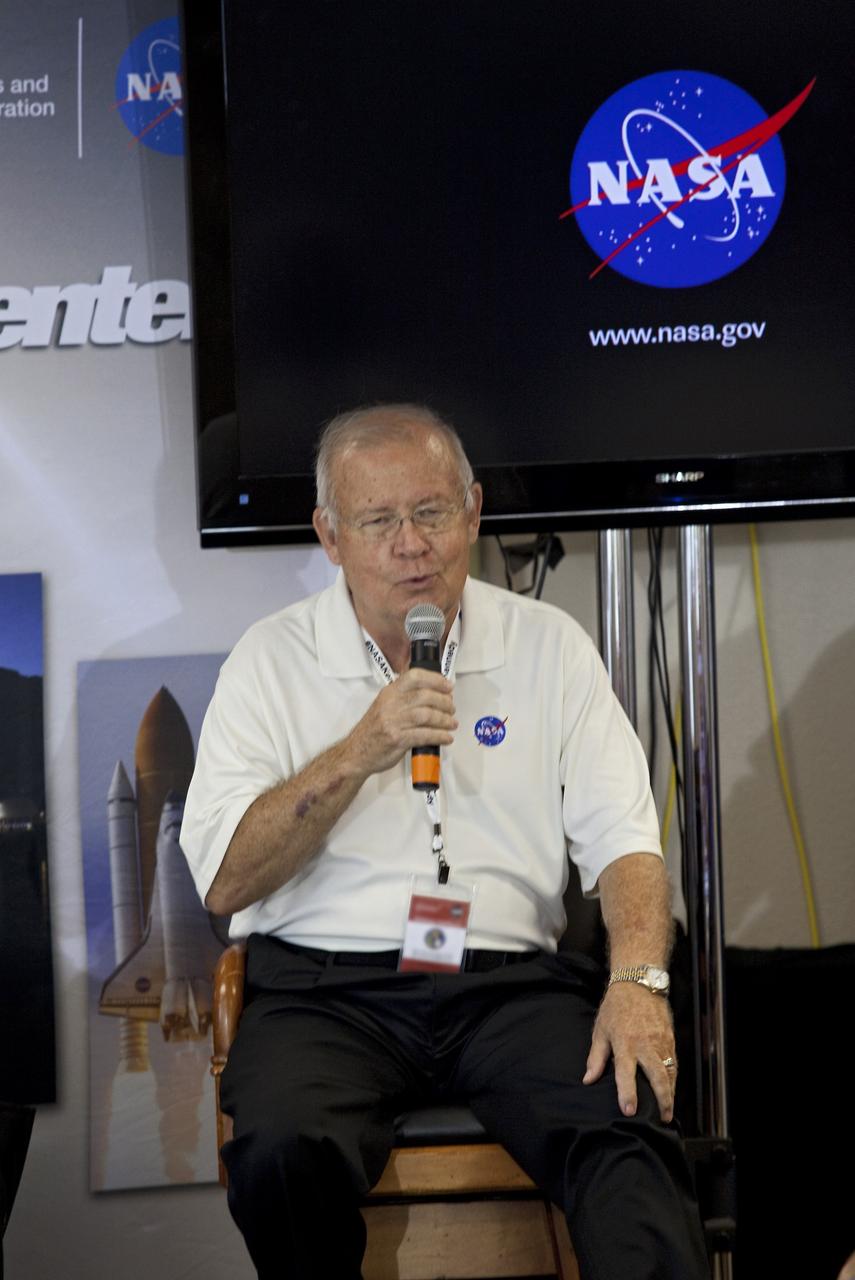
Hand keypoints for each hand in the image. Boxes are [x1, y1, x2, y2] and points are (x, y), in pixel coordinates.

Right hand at [348, 669, 456, 775]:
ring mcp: (393, 722)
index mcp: (389, 693)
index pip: (414, 677)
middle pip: (425, 696)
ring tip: (451, 723)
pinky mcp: (397, 739)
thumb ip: (404, 696)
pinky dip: (439, 736)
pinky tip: (446, 737)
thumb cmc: (373, 730)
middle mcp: (390, 704)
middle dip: (444, 702)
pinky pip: (424, 735)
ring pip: (427, 715)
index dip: (435, 680)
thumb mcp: (384, 705)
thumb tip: (433, 692)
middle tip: (451, 708)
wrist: (356, 753)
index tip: (448, 686)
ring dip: (444, 720)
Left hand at [582, 983, 676, 1122]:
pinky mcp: (670, 1038)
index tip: (629, 1112)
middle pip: (657, 1076)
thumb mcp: (601, 1030)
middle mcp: (645, 1044)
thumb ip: (596, 1057)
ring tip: (668, 1110)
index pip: (625, 1073)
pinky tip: (671, 1089)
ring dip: (671, 1093)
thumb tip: (588, 1079)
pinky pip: (674, 1062)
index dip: (627, 1093)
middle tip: (663, 1118)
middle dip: (662, 1100)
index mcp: (624, 1043)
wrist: (639, 984)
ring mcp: (660, 1041)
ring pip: (670, 1072)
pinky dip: (674, 1078)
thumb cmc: (616, 1008)